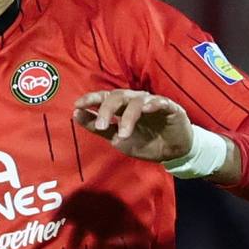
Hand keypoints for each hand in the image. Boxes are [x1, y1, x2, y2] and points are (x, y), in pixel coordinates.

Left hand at [73, 88, 197, 163]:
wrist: (172, 153)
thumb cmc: (145, 142)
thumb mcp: (117, 139)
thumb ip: (98, 128)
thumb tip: (75, 114)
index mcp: (122, 106)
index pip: (104, 97)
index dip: (91, 98)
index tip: (78, 105)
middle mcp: (135, 100)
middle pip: (118, 96)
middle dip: (107, 110)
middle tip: (102, 126)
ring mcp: (153, 102)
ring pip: (136, 102)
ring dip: (128, 117)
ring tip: (123, 134)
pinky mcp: (171, 108)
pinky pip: (161, 102)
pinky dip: (154, 104)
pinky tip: (147, 109)